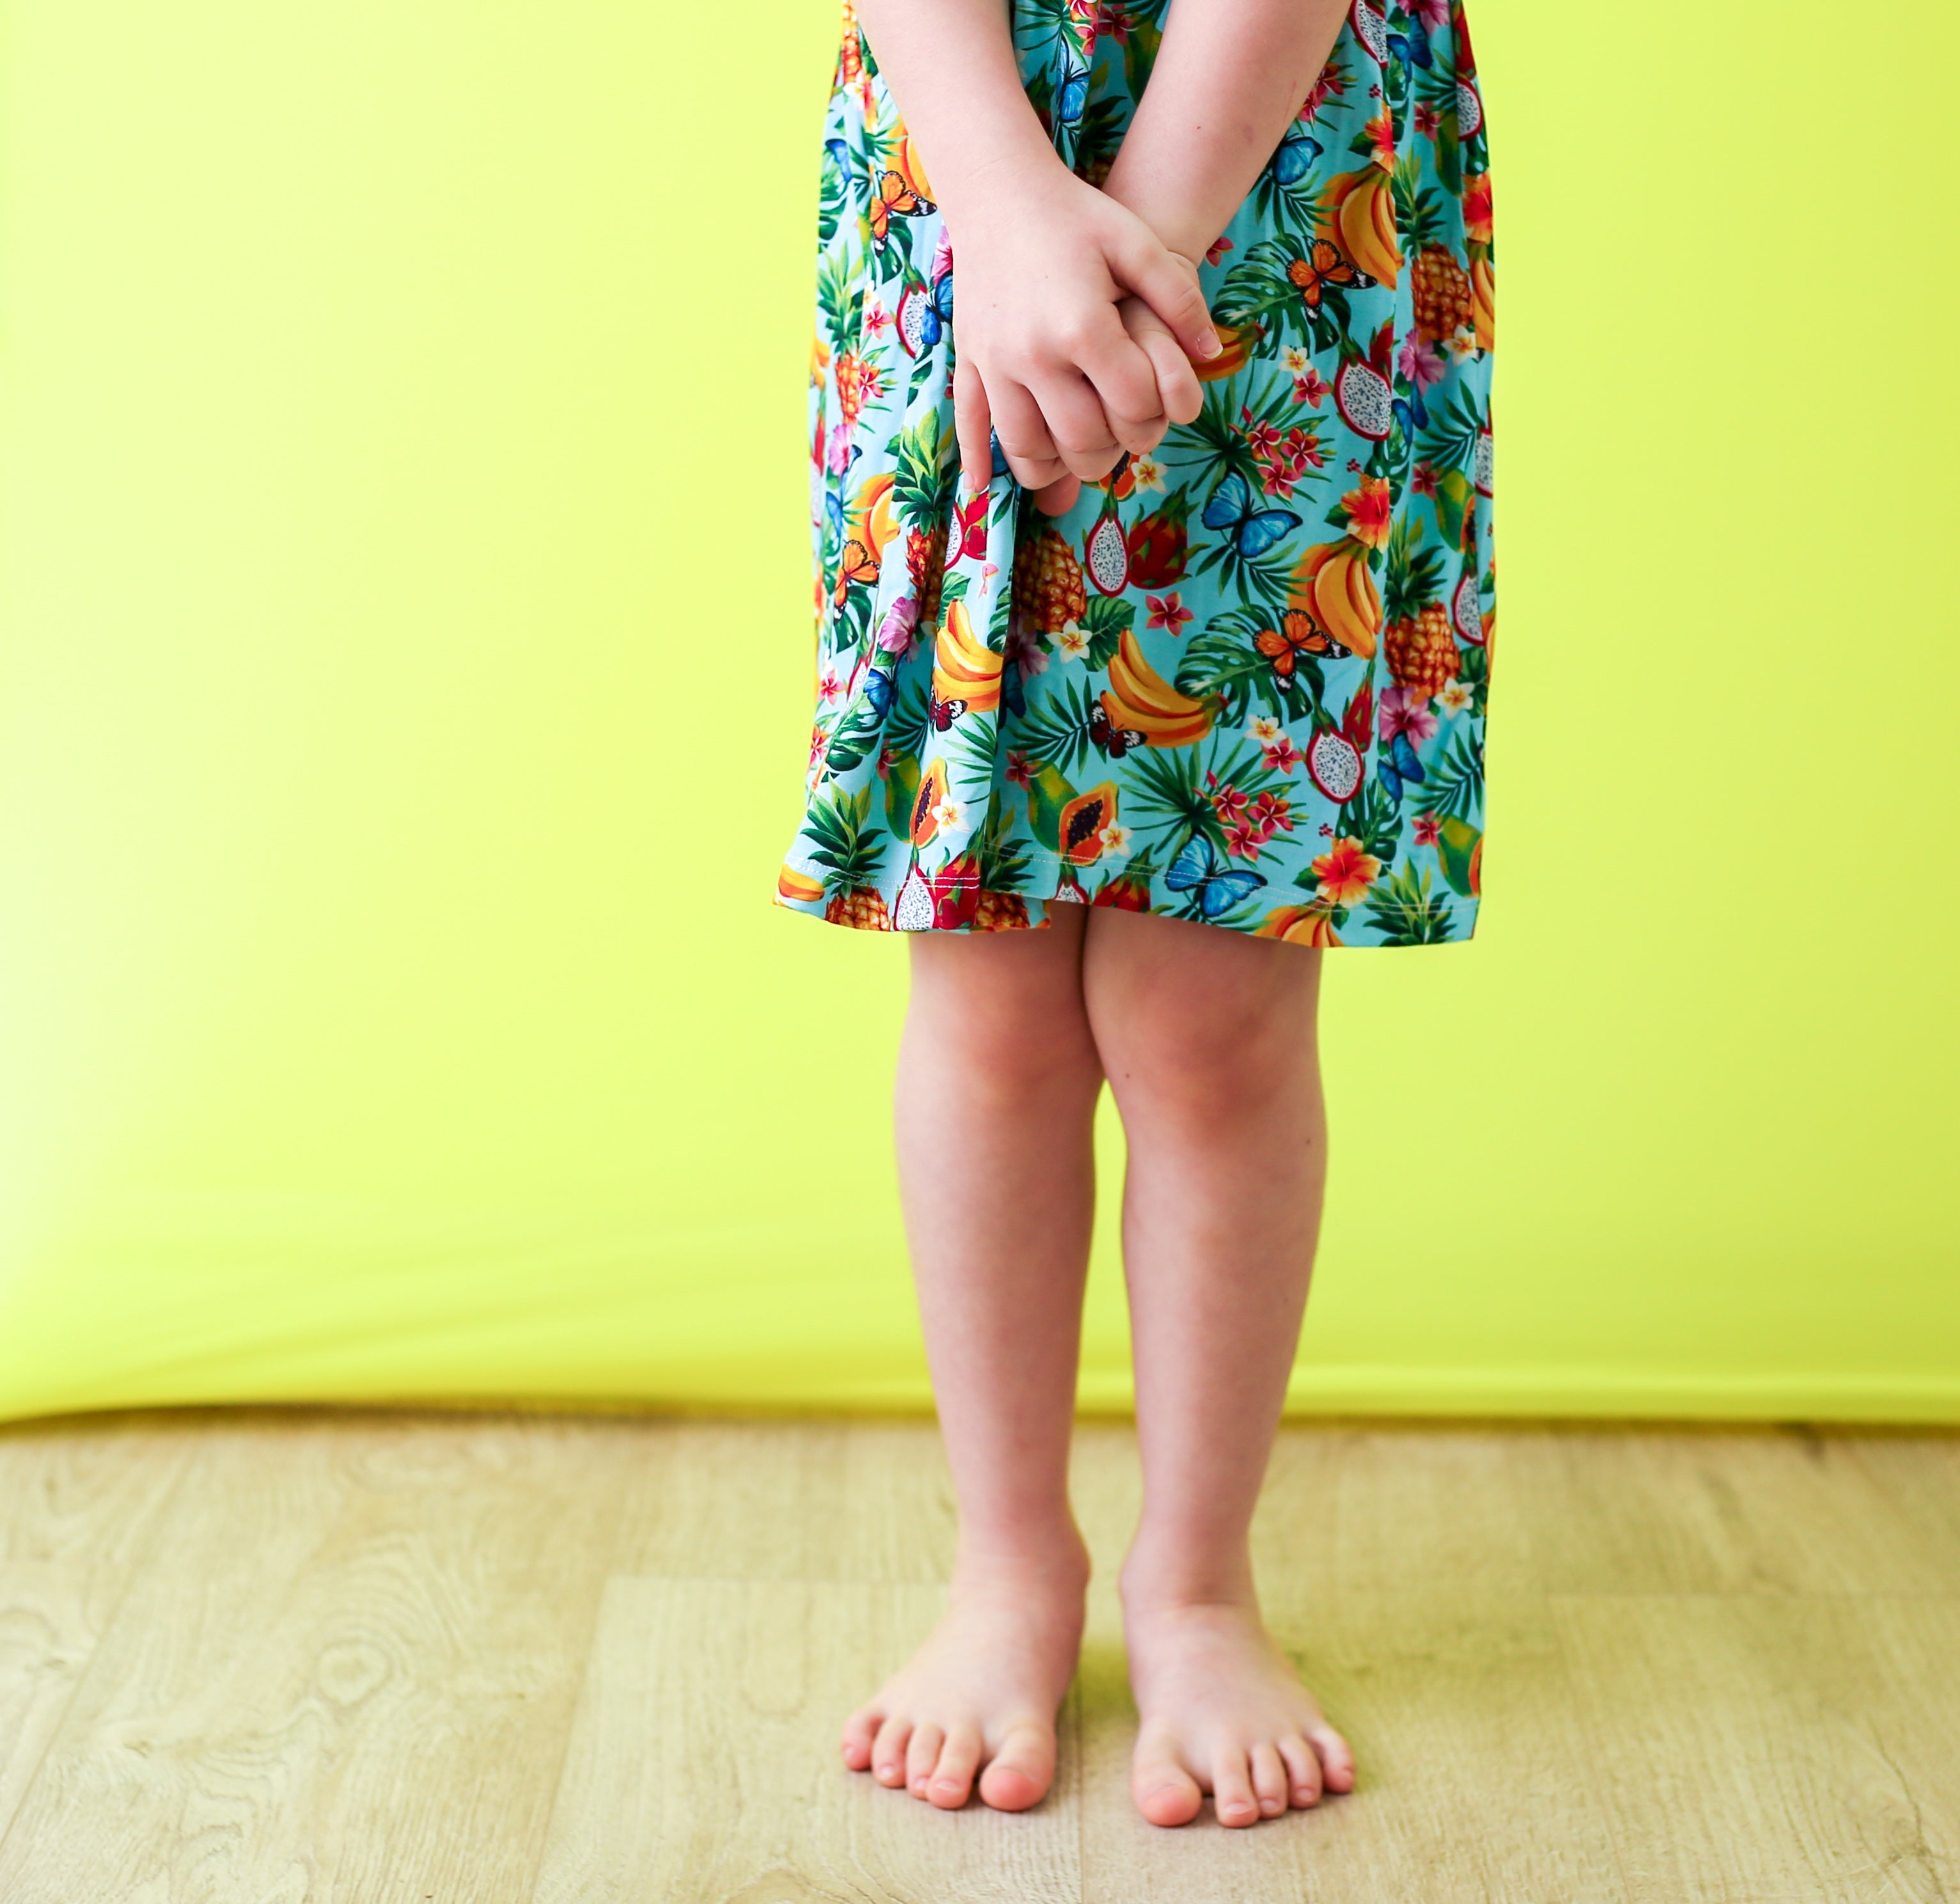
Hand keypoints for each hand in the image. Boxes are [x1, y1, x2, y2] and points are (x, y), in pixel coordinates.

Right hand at [945, 156, 1219, 503]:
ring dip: (1055, 467)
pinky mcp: (969, 360)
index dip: (1155, 417)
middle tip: (1126, 440)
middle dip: (1113, 451)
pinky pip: (970, 423)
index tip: (1159, 410)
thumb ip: (1179, 298)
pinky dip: (978, 459)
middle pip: (1080, 439)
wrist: (999, 189)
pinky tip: (984, 487)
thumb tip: (1211, 353)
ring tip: (1079, 458)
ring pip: (1025, 447)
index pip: (1129, 403)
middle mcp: (1034, 353)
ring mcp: (995, 362)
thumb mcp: (1137, 243)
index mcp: (1083, 325)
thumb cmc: (1076, 216)